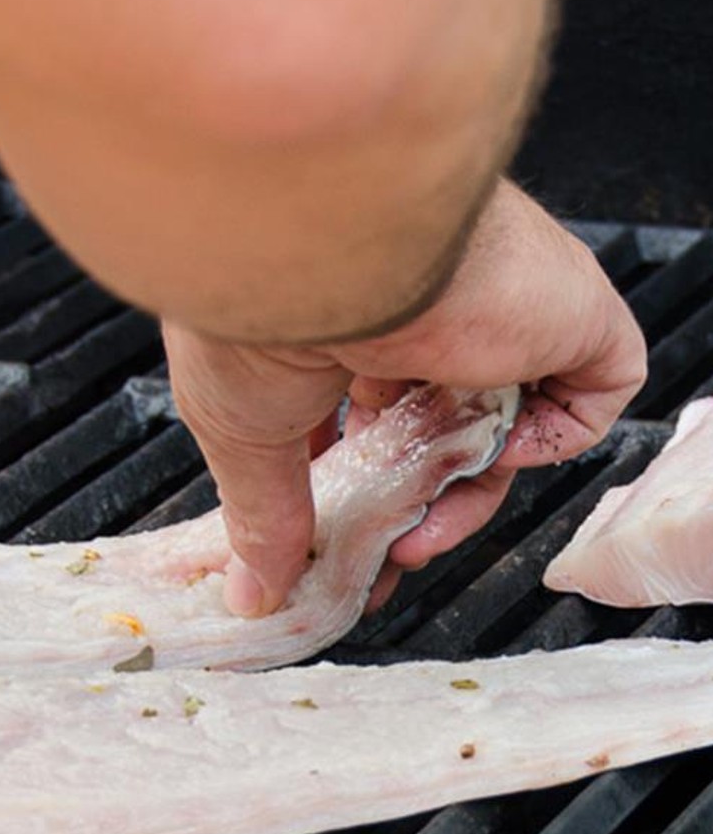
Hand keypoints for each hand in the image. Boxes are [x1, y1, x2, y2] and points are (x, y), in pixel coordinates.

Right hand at [164, 180, 646, 616]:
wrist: (326, 246)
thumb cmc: (262, 308)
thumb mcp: (241, 435)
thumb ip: (261, 515)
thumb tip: (255, 588)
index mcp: (340, 324)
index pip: (364, 422)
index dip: (359, 495)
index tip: (343, 551)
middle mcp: (422, 313)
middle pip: (435, 433)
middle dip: (410, 509)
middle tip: (382, 556)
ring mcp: (495, 311)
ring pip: (507, 425)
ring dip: (468, 498)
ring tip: (419, 536)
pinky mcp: (566, 310)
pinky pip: (593, 390)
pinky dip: (552, 437)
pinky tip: (491, 446)